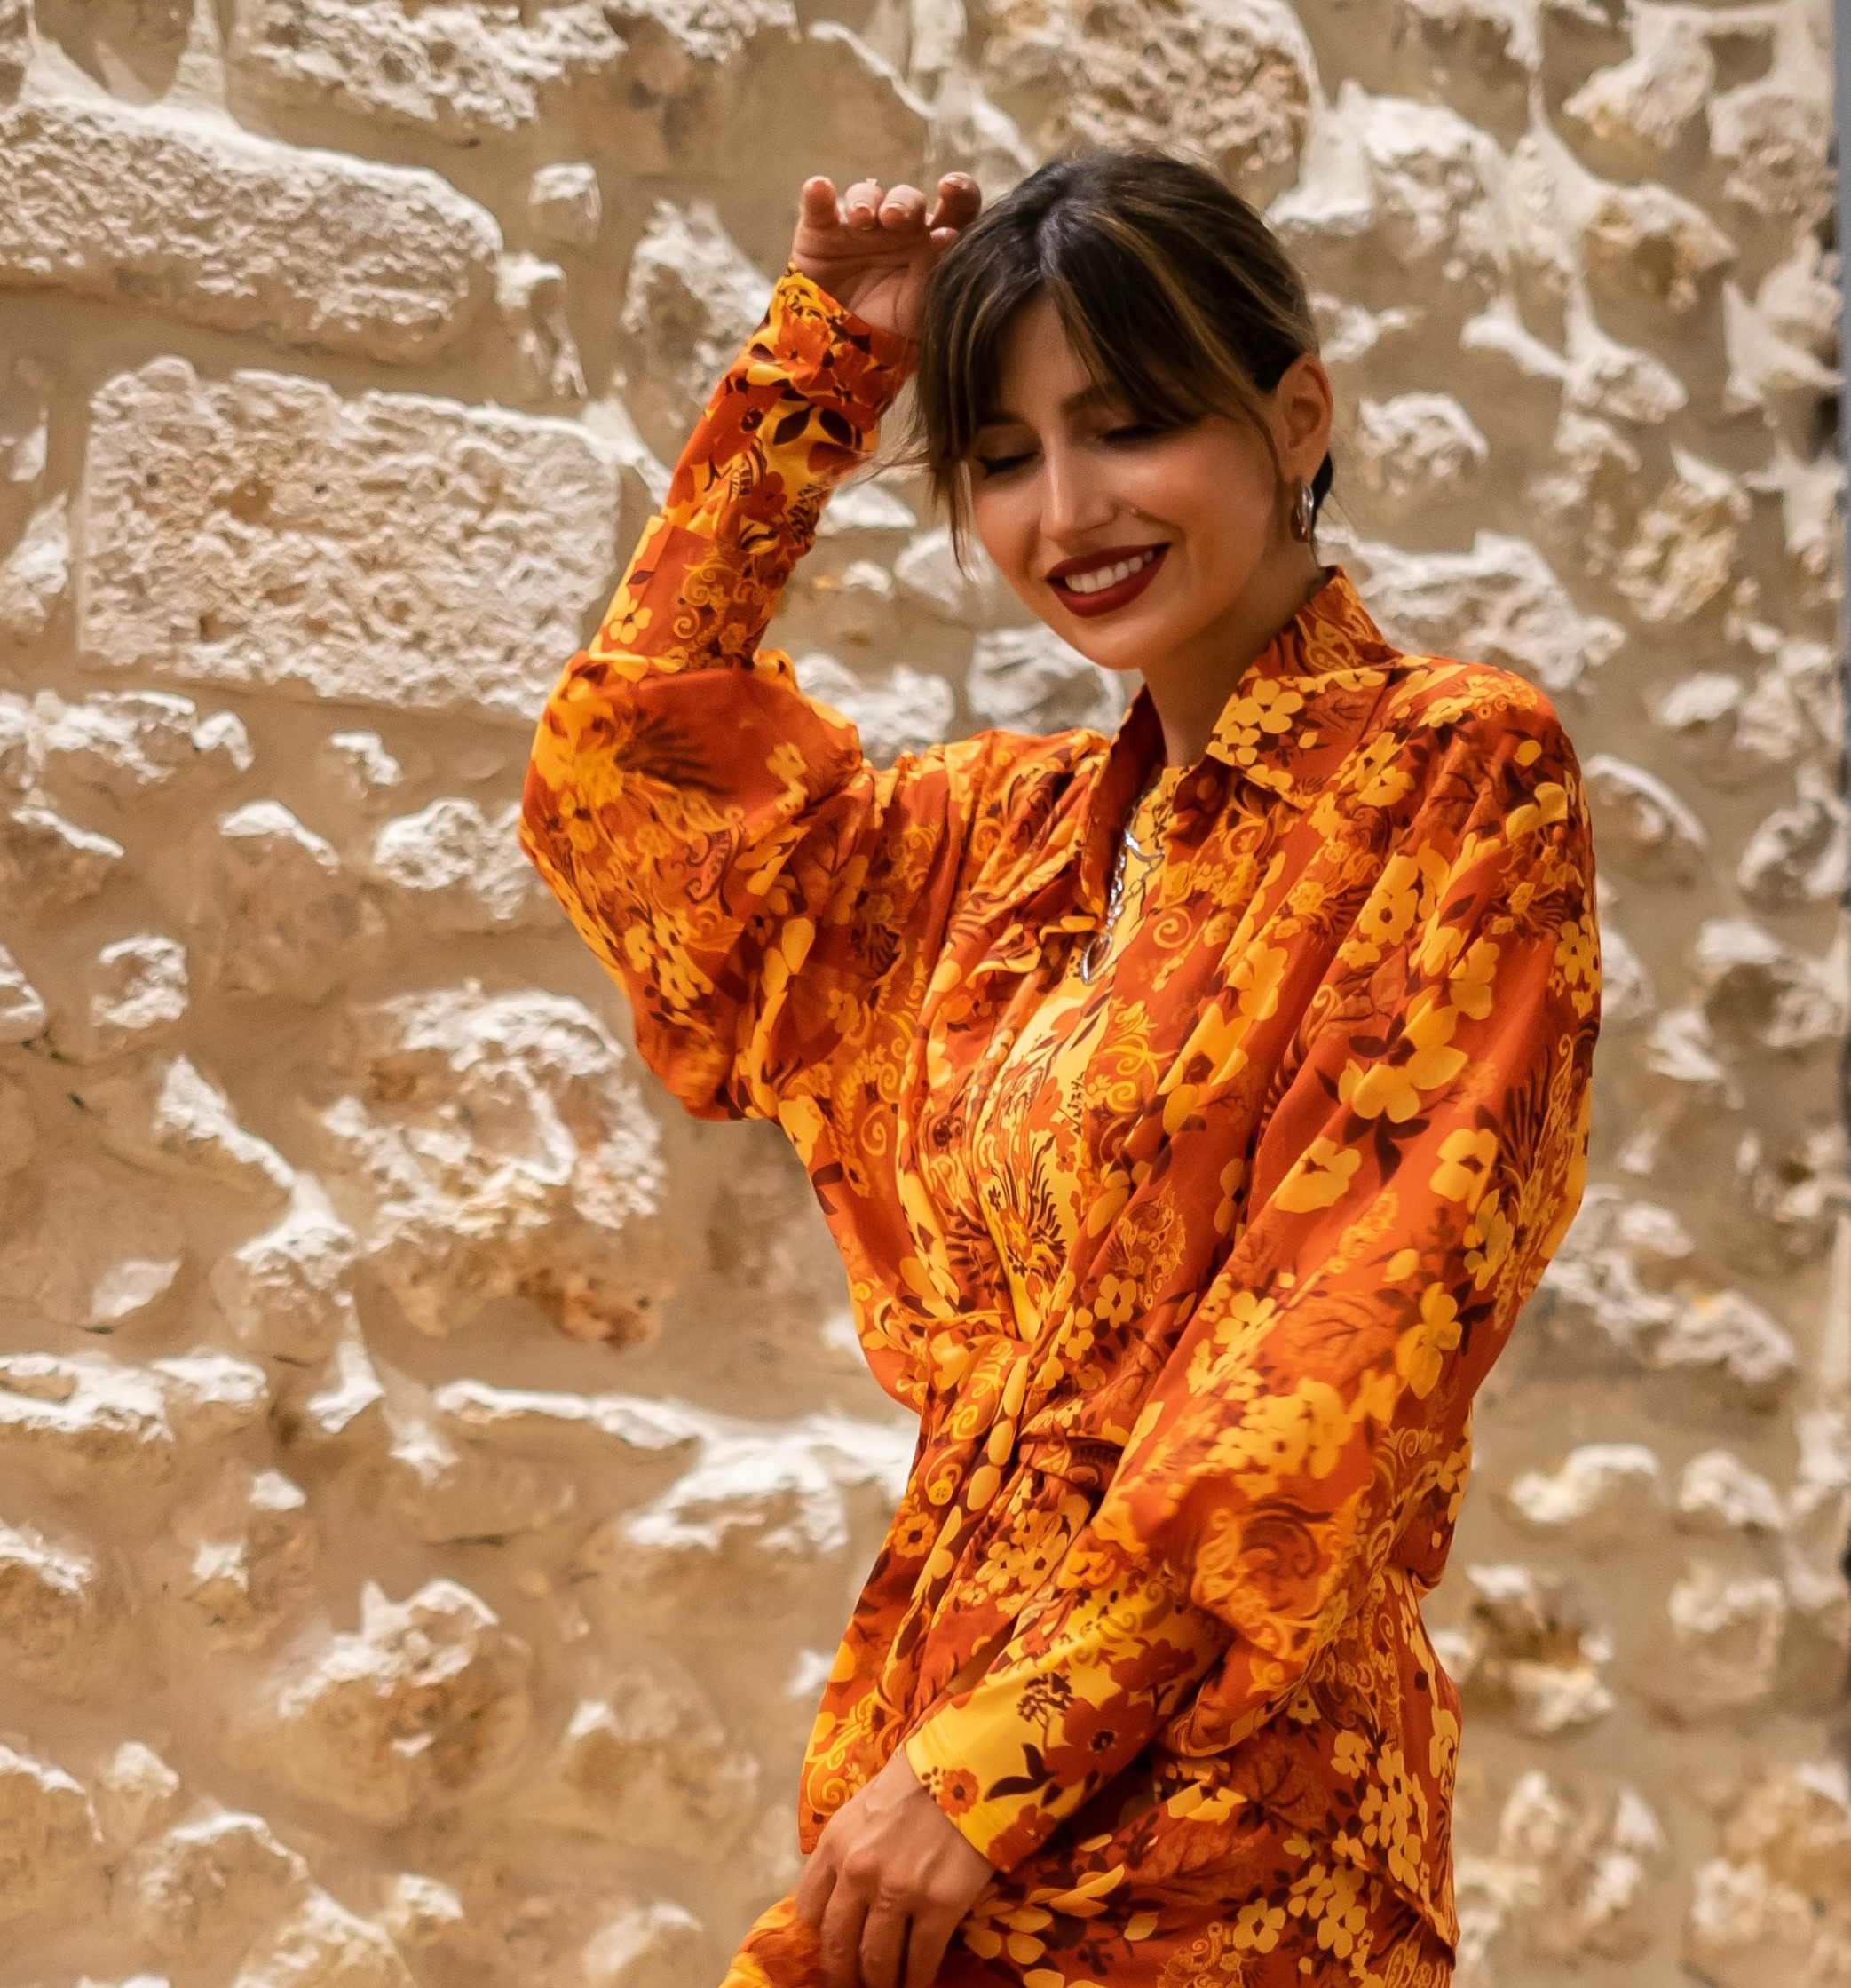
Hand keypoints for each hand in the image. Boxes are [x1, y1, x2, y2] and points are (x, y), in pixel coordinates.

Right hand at [789, 172, 982, 340]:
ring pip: (866, 195)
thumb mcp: (918, 312)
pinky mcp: (820, 228)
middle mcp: (897, 228)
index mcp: (930, 243)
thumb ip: (935, 274)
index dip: (959, 191)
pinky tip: (819, 189)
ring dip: (865, 200)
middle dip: (904, 202)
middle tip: (894, 218)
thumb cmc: (886, 329)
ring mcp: (858, 225)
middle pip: (907, 199)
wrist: (835, 348)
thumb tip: (950, 234)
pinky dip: (818, 193)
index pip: (955, 208)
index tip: (951, 188)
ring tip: (861, 220)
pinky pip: (819, 203)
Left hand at [794, 1749, 994, 1987]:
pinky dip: (916, 1981)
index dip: (820, 1937)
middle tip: (853, 1986)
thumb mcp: (862, 1809)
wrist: (968, 1767)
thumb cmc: (915, 1783)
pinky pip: (920, 1960)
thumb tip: (839, 1897)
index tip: (833, 1949)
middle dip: (843, 1975)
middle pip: (838, 1944)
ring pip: (877, 1961)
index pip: (808, 1911)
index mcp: (835, 1844)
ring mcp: (898, 1890)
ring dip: (880, 1983)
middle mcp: (859, 1871)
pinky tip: (918, 1984)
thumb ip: (846, 1851)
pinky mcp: (939, 1905)